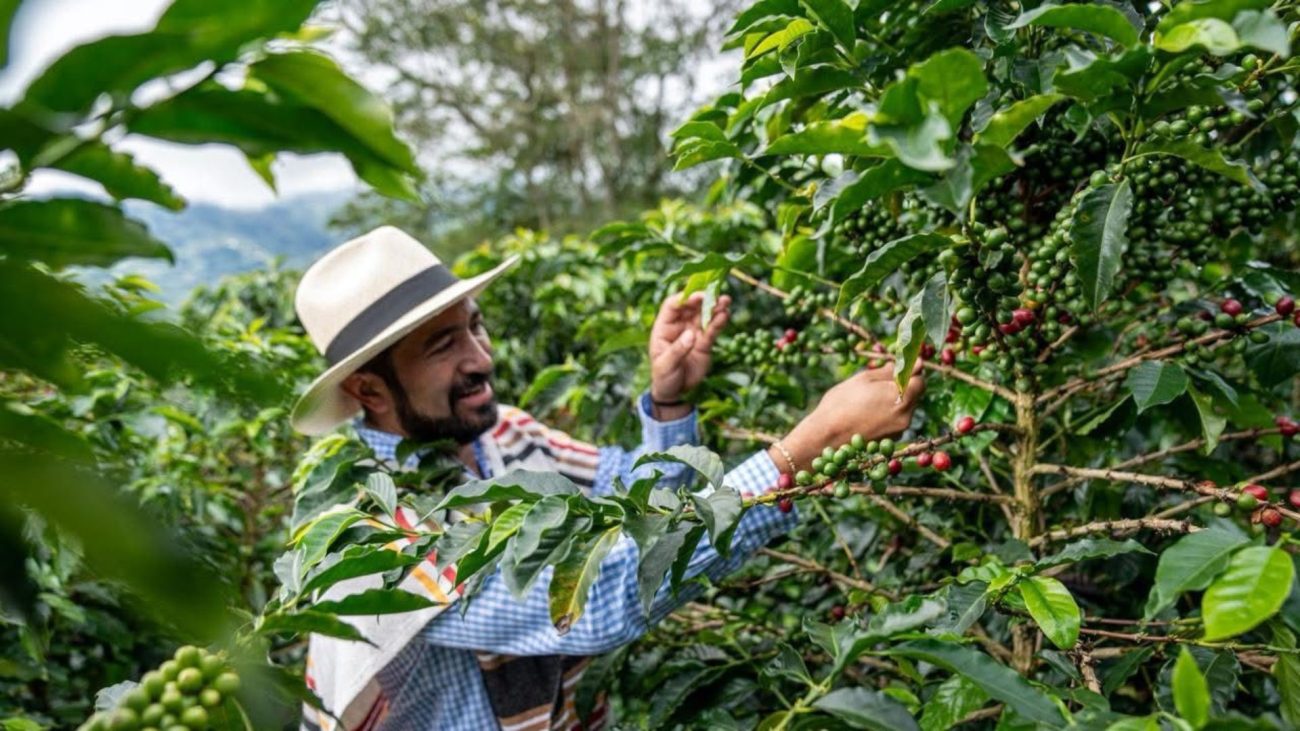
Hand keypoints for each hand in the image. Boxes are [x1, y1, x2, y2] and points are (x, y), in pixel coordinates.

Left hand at [649, 292, 730, 403]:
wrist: (675, 393)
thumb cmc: (663, 377)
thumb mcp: (665, 365)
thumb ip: (677, 350)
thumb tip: (691, 335)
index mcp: (664, 327)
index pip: (673, 306)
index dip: (684, 298)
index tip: (697, 296)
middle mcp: (679, 326)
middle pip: (691, 307)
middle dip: (703, 299)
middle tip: (715, 295)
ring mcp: (693, 333)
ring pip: (704, 316)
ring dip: (714, 307)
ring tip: (725, 301)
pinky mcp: (705, 343)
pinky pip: (712, 330)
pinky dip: (719, 322)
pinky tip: (726, 315)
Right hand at [772, 363, 925, 472]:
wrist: (825, 437)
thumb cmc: (841, 403)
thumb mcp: (864, 379)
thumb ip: (890, 371)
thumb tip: (912, 364)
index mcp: (902, 396)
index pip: (920, 380)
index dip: (911, 372)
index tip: (900, 367)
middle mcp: (906, 414)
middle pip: (915, 395)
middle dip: (903, 386)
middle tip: (881, 382)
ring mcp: (899, 430)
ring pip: (905, 408)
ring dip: (895, 400)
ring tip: (870, 399)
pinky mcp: (891, 440)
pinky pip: (896, 421)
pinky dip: (888, 414)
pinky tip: (869, 413)